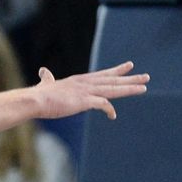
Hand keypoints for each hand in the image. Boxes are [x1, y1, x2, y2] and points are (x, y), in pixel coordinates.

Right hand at [33, 61, 149, 120]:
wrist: (36, 100)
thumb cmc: (41, 95)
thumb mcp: (47, 84)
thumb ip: (47, 78)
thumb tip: (43, 70)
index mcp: (79, 80)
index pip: (103, 74)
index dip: (117, 71)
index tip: (129, 66)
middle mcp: (85, 83)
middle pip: (112, 80)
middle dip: (130, 79)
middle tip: (146, 76)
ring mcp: (85, 91)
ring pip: (112, 89)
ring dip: (129, 89)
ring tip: (144, 88)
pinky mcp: (84, 100)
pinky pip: (103, 104)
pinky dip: (109, 110)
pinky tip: (112, 116)